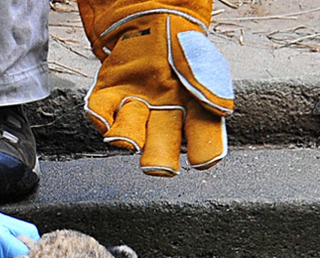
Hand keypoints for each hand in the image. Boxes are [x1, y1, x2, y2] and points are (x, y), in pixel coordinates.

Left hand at [78, 3, 233, 175]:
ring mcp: (134, 112)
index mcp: (192, 114)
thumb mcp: (203, 63)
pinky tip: (106, 121)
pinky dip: (101, 118)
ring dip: (128, 135)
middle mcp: (161, 120)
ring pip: (129, 134)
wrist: (155, 22)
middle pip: (159, 148)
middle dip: (157, 161)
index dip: (203, 152)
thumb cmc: (184, 49)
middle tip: (157, 169)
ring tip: (126, 133)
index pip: (201, 140)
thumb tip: (222, 112)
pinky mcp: (108, 99)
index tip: (203, 161)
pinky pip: (101, 113)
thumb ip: (210, 86)